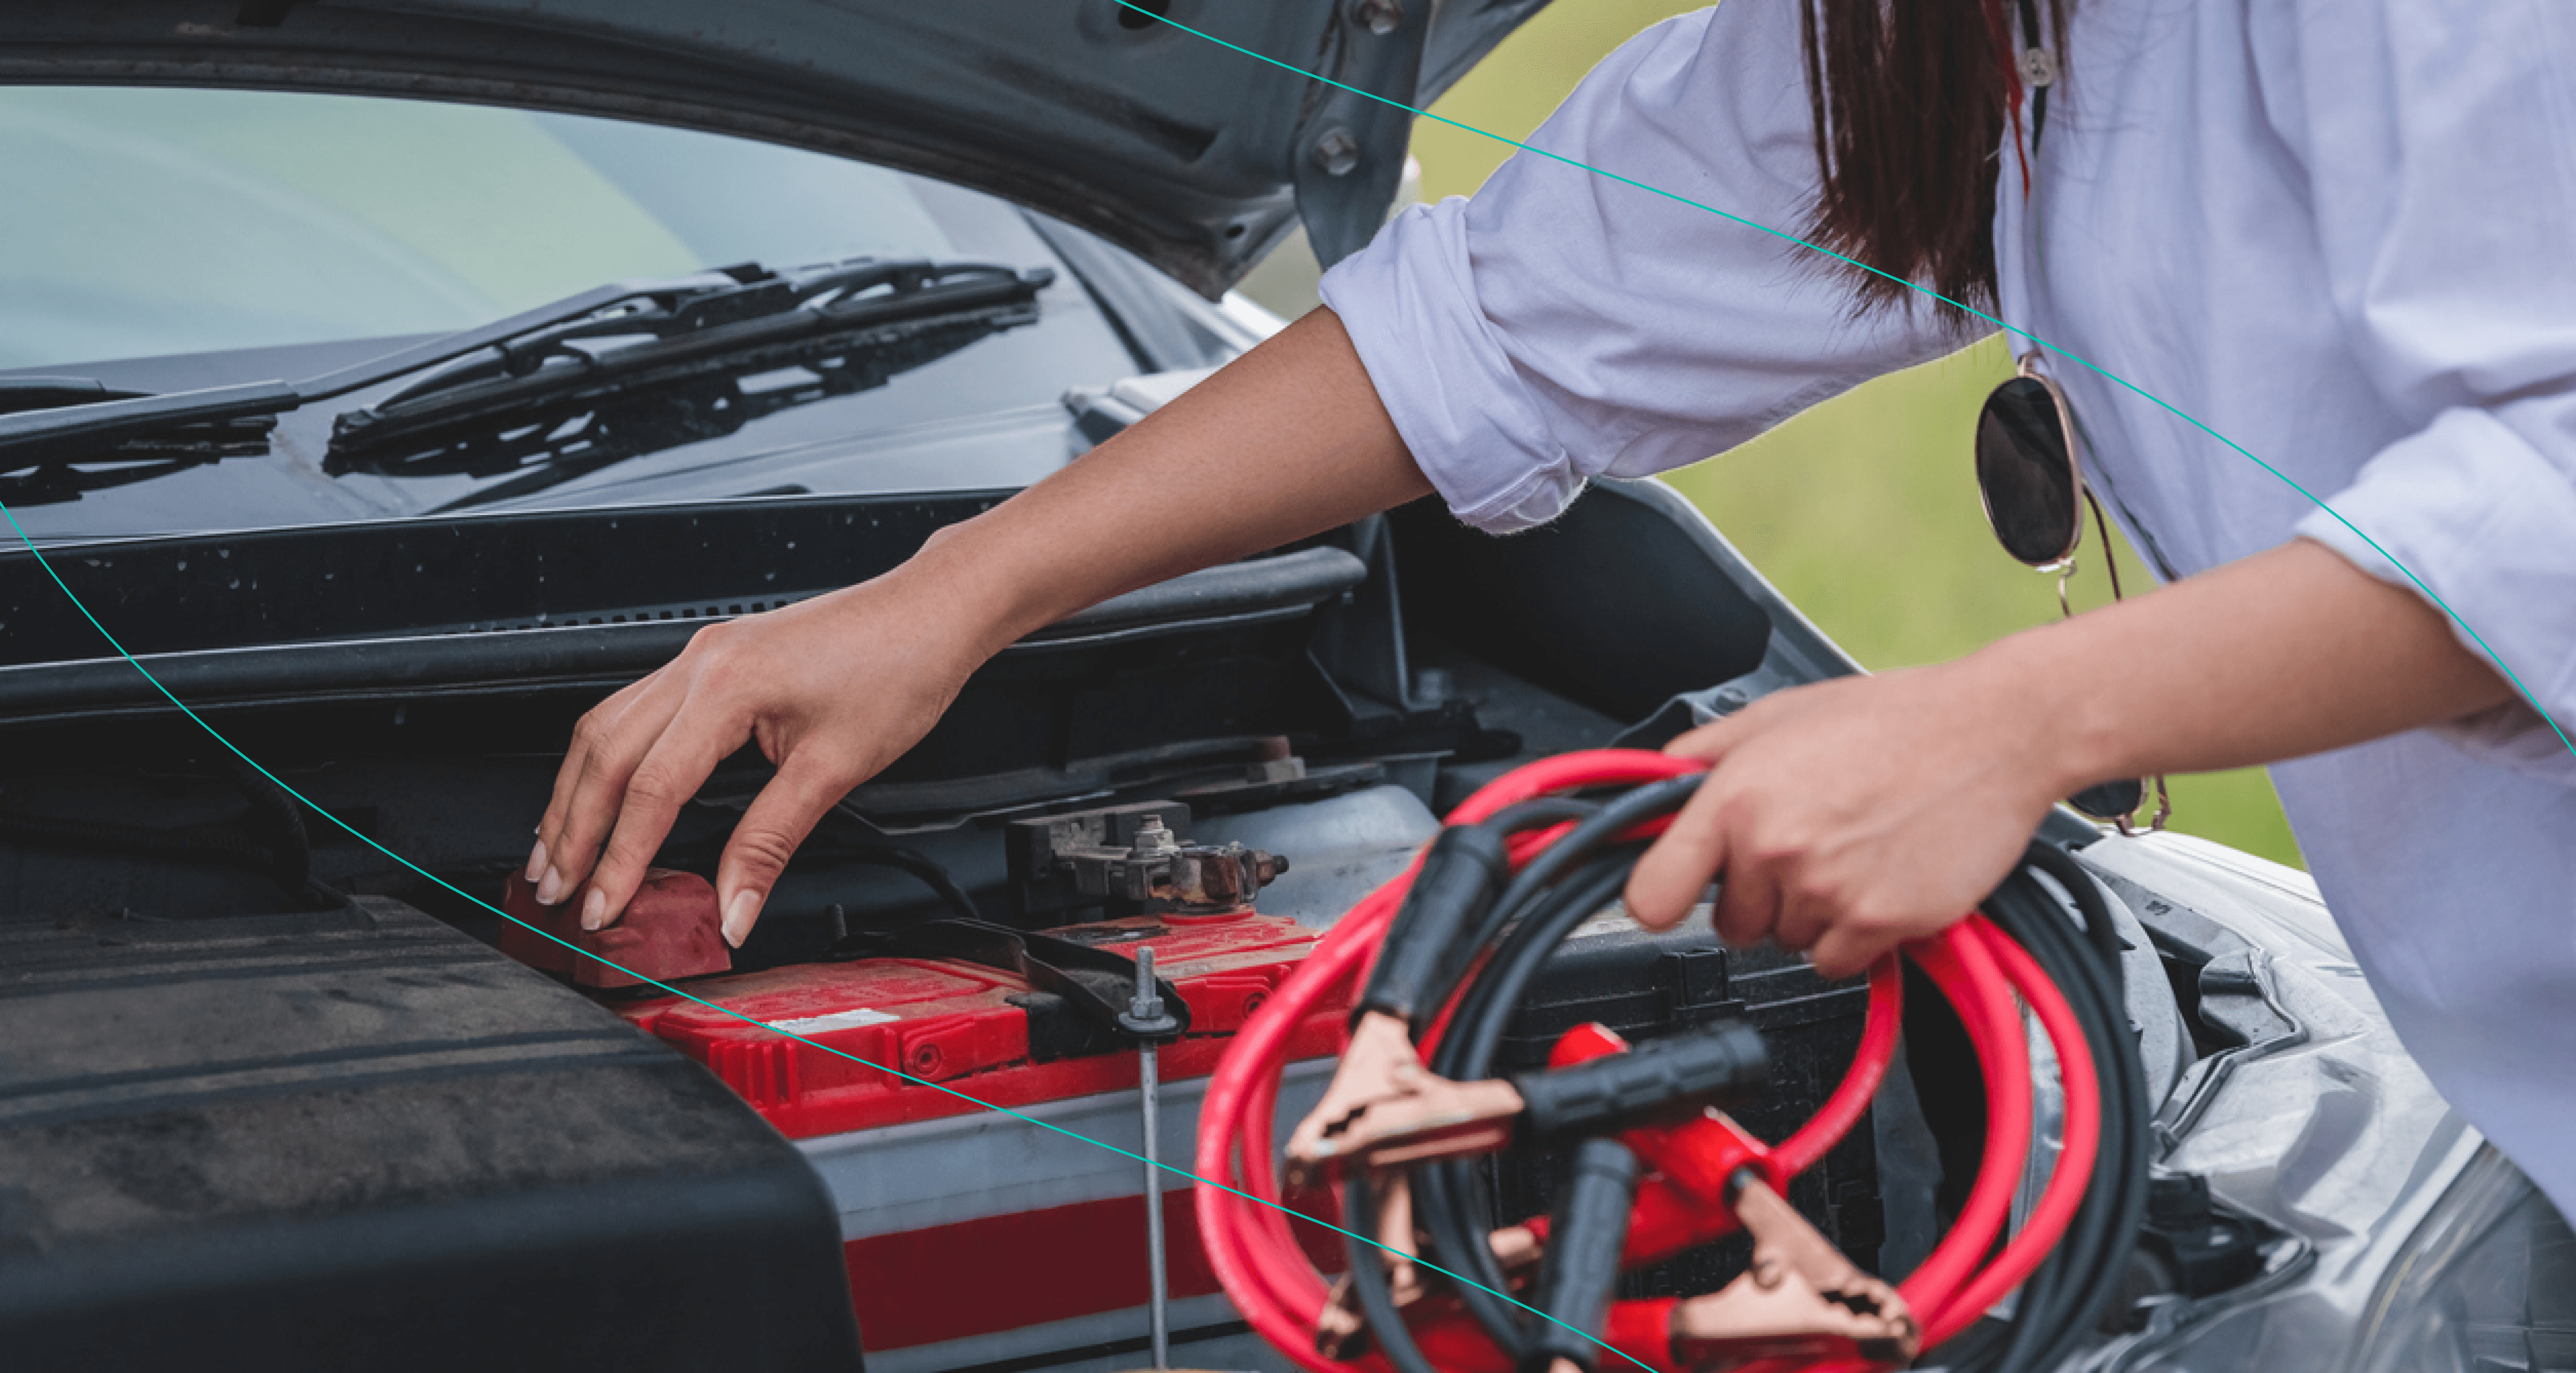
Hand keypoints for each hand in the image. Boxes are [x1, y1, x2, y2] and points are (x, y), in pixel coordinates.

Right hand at [525, 566, 993, 947]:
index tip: (603, 908)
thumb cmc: (899, 669)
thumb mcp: (835, 770)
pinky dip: (608, 759)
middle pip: (605, 754)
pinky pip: (634, 710)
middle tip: (554, 891)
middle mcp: (699, 662)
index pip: (650, 788)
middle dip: (573, 830)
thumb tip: (732, 910)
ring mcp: (700, 654)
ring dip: (577, 792)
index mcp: (726, 685)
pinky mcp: (713, 657)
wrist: (932, 611)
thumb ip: (769, 845)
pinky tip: (601, 791)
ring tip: (557, 851)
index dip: (620, 858)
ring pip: (606, 726)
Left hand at [1620, 661, 2076, 977]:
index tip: (1672, 895)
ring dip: (1809, 912)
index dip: (1659, 899)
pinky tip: (1875, 880)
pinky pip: (1835, 962)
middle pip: (1729, 923)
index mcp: (1737, 799)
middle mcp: (1776, 850)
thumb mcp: (1777, 715)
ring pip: (1785, 942)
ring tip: (1849, 851)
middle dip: (1756, 894)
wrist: (1995, 731)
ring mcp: (1830, 892)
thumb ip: (1701, 756)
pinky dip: (1852, 935)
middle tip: (1803, 846)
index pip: (1651, 896)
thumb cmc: (1892, 718)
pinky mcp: (1882, 923)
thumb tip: (1650, 787)